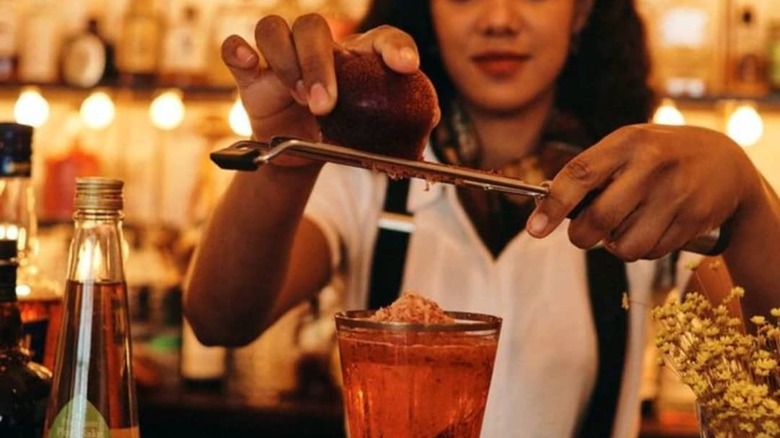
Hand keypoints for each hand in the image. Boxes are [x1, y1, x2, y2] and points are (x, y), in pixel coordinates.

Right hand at [221, 14, 421, 166]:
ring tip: (298, 98)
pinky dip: (238, 50)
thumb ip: (399, 122)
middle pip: (314, 28)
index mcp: (357, 56)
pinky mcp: (251, 74)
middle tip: (326, 104)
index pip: (379, 37)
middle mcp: (318, 47)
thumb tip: (432, 115)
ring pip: (274, 29)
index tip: (406, 67)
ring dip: (286, 61)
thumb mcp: (371, 132)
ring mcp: (281, 57)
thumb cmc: (341, 131)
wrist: (303, 152)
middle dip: (319, 64)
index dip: (394, 48)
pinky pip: (235, 47)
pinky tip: (248, 63)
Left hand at [527, 124, 757, 260]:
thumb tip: (545, 208)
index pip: (579, 175)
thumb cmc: (657, 156)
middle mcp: (652, 165)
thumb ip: (590, 173)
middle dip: (581, 236)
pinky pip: (651, 252)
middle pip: (599, 219)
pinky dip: (641, 249)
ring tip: (623, 227)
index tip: (534, 229)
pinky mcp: (693, 219)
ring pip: (625, 245)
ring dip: (615, 246)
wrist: (725, 162)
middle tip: (582, 234)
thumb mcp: (625, 148)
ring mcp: (675, 193)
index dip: (553, 205)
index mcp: (626, 143)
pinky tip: (651, 228)